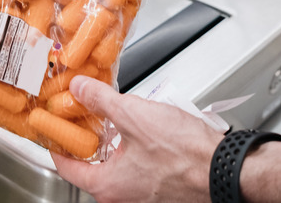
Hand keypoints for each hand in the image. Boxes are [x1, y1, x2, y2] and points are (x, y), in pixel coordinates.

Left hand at [51, 76, 223, 202]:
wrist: (227, 169)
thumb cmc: (187, 155)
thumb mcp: (134, 116)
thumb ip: (101, 101)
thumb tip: (80, 89)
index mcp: (107, 187)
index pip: (65, 166)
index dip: (56, 141)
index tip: (52, 127)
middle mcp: (122, 198)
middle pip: (92, 164)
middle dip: (89, 136)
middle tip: (85, 113)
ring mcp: (142, 196)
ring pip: (117, 165)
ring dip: (113, 141)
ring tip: (117, 115)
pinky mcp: (161, 190)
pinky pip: (137, 168)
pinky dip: (133, 149)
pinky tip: (143, 129)